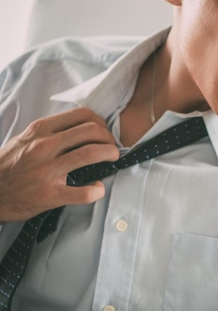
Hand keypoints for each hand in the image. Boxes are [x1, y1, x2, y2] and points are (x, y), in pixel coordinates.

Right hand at [0, 107, 119, 222]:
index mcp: (40, 130)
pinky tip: (98, 188)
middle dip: (109, 138)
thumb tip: (79, 128)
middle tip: (112, 147)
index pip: (81, 115)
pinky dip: (97, 190)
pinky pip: (83, 193)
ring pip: (91, 154)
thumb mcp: (25, 139)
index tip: (104, 131)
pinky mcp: (49, 195)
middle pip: (91, 131)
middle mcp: (44, 146)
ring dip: (110, 155)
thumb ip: (50, 132)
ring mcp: (46, 171)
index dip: (100, 122)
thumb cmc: (9, 165)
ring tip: (113, 159)